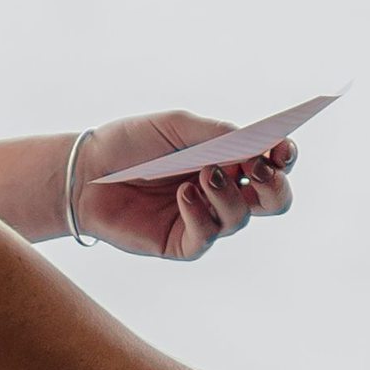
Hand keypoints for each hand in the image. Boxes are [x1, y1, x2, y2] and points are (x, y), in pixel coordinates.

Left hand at [71, 111, 295, 260]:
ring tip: (202, 173)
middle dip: (276, 186)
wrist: (85, 172)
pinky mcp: (183, 242)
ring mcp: (205, 218)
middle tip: (260, 170)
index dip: (284, 157)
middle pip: (273, 200)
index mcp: (226, 158)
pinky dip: (200, 213)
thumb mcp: (176, 127)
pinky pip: (207, 236)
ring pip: (241, 217)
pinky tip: (183, 194)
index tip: (283, 148)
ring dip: (228, 194)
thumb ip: (217, 135)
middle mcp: (222, 191)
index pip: (271, 162)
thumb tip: (258, 145)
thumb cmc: (130, 143)